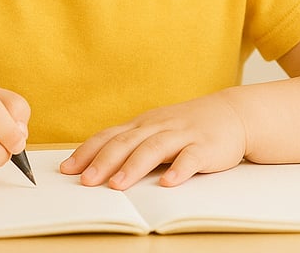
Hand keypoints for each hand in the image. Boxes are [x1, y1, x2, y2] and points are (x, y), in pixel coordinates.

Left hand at [60, 91, 245, 189]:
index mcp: (143, 124)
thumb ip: (133, 144)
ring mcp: (182, 135)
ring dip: (133, 167)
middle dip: (103, 162)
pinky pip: (190, 158)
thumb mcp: (157, 130)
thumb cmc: (188, 127)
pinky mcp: (205, 146)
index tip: (67, 169)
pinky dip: (178, 170)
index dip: (87, 151)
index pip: (109, 136)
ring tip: (117, 185)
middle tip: (85, 181)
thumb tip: (97, 165)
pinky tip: (168, 184)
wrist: (232, 114)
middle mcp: (158, 126)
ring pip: (154, 149)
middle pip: (126, 142)